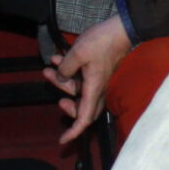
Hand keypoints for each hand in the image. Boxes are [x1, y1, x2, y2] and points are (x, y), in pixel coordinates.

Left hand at [48, 14, 132, 143]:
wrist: (120, 29)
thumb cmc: (101, 42)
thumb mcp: (78, 53)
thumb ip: (66, 68)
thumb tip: (61, 77)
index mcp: (94, 89)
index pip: (85, 118)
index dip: (74, 132)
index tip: (62, 140)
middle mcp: (97, 88)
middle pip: (83, 108)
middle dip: (68, 106)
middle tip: (56, 98)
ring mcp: (97, 79)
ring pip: (78, 90)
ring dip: (62, 81)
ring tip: (48, 68)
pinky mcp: (96, 70)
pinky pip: (80, 77)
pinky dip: (69, 71)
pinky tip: (57, 58)